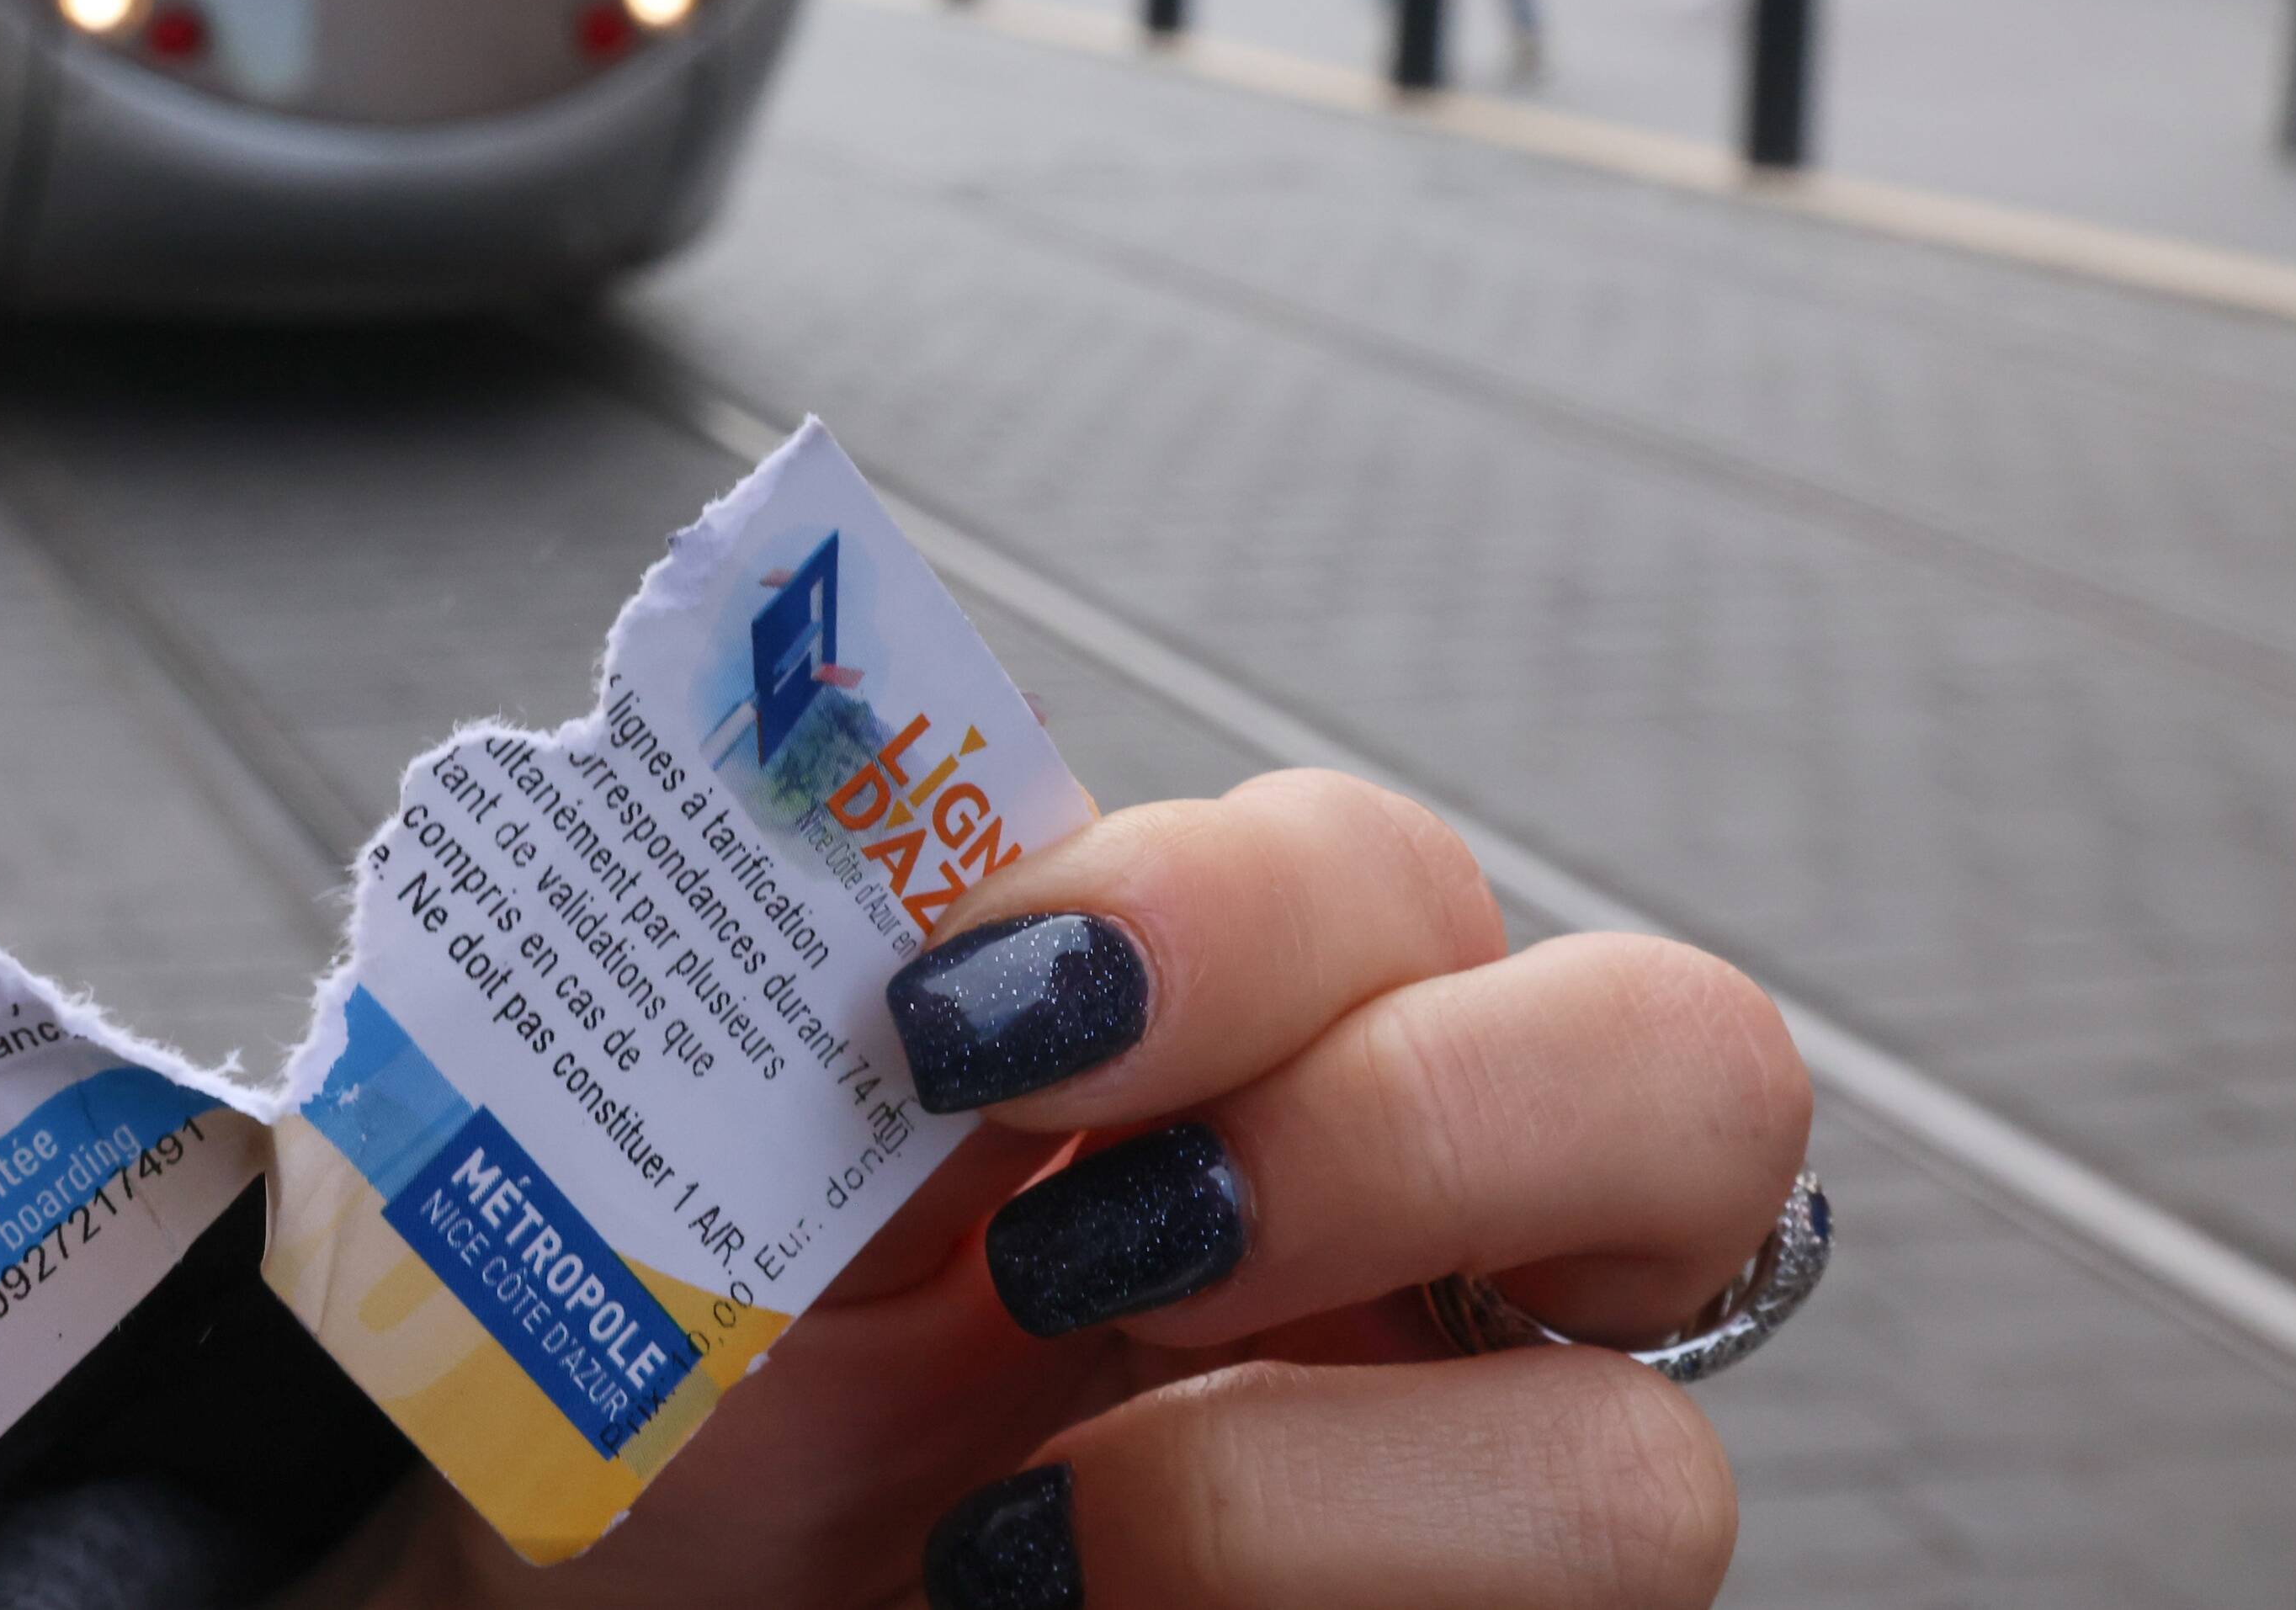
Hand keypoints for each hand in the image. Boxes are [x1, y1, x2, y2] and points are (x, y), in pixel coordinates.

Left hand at [340, 771, 1807, 1609]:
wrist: (607, 1601)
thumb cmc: (671, 1382)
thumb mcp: (698, 1155)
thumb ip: (776, 974)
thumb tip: (743, 769)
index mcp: (1242, 1047)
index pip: (1385, 880)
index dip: (1214, 912)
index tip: (959, 1007)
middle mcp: (1422, 1249)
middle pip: (1689, 1076)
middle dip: (1395, 1127)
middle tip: (1102, 1242)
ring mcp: (1466, 1492)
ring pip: (1635, 1475)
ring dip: (1293, 1489)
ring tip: (1016, 1522)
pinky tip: (1022, 1603)